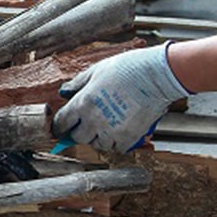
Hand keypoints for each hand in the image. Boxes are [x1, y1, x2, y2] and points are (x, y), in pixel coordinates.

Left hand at [52, 43, 190, 151]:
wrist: (157, 76)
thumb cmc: (128, 69)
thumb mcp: (96, 70)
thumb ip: (77, 84)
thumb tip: (63, 92)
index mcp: (83, 103)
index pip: (61, 123)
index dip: (59, 126)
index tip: (60, 128)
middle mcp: (94, 120)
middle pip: (77, 137)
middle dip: (78, 131)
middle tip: (85, 124)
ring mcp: (111, 131)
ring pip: (96, 144)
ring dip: (97, 137)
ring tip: (105, 124)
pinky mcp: (129, 138)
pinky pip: (115, 148)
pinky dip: (115, 142)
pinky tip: (118, 130)